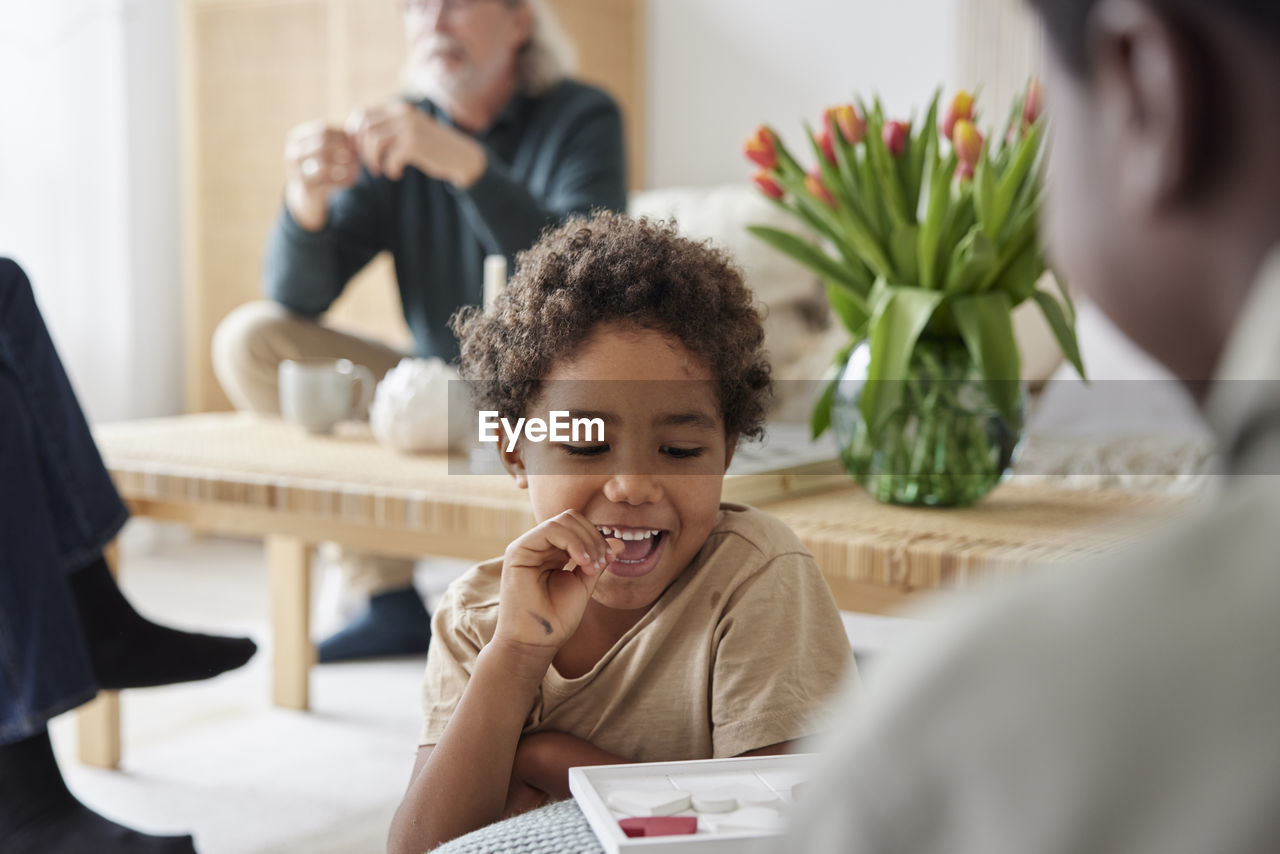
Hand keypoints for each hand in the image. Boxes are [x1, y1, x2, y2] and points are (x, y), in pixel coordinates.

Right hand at [283, 121, 358, 230]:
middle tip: (358, 156)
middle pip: (322, 144)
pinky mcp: (306, 188)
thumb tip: (357, 131)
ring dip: (345, 166)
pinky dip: (344, 179)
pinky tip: (353, 179)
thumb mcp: (325, 149)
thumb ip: (338, 139)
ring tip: (357, 167)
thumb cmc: (320, 164)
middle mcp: (292, 153)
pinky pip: (329, 182)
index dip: (343, 136)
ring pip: (325, 165)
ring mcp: (296, 171)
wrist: (307, 193)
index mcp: (295, 138)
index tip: (356, 144)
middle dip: (344, 149)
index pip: (323, 129)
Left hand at [345, 101, 486, 185]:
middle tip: (371, 164)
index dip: (355, 134)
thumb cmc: (431, 146)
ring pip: (373, 142)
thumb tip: (356, 134)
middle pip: (365, 128)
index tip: (361, 151)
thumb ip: (389, 126)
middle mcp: (402, 114)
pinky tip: (397, 174)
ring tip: (380, 170)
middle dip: (362, 149)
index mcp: (398, 108)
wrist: (460, 156)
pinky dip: (390, 169)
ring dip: (373, 160)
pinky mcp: (415, 145)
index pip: (362, 114)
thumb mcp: (410, 129)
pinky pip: (390, 158)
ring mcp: (409, 128)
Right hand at [495, 510, 621, 655]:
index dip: (597, 537)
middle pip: (571, 519)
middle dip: (593, 537)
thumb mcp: (584, 583)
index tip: (610, 559)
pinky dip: (573, 542)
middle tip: (601, 564)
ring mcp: (527, 546)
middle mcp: (538, 546)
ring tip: (591, 567)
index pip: (577, 526)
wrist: (537, 642)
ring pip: (562, 521)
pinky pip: (550, 530)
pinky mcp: (518, 551)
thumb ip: (597, 561)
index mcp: (551, 551)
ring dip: (585, 541)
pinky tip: (582, 563)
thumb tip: (620, 542)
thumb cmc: (557, 617)